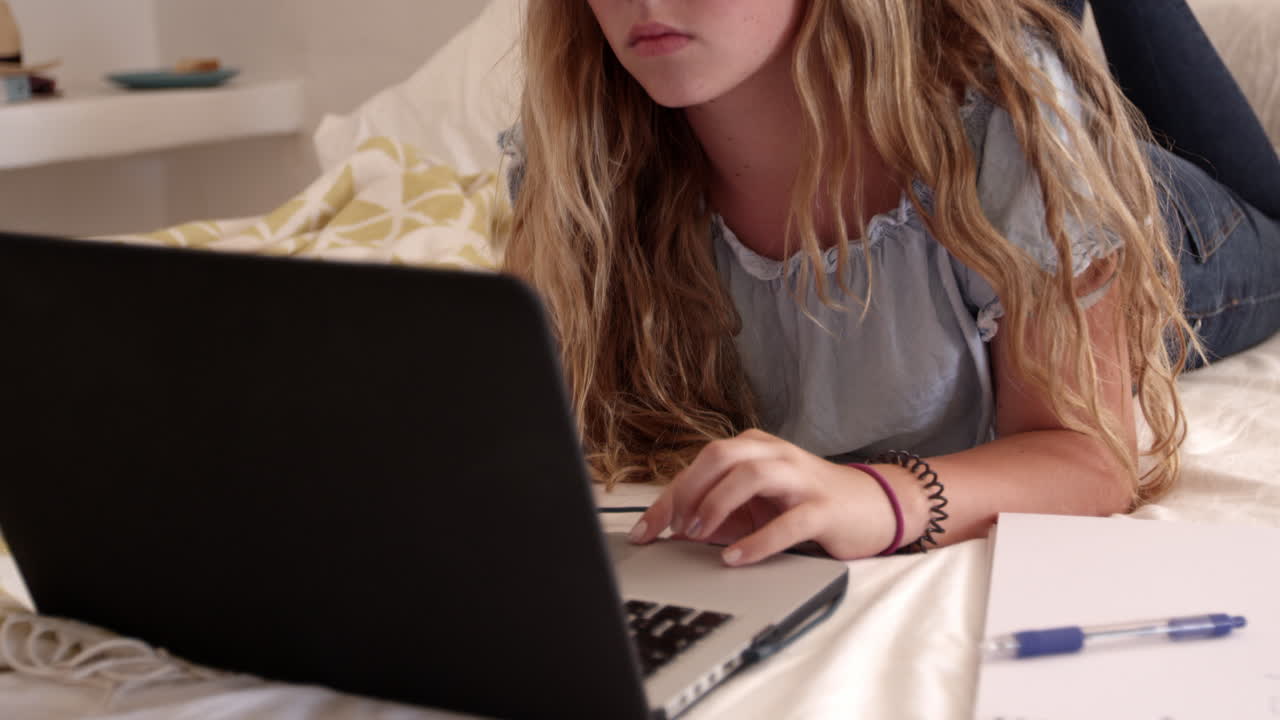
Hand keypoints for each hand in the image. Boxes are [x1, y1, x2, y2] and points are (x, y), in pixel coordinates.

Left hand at [627, 429, 919, 565]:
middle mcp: (774, 454)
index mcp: (753, 449)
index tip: (642, 531)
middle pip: (718, 457)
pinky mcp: (823, 507)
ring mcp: (800, 477)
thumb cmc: (806, 504)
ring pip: (750, 476)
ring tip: (698, 534)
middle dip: (686, 492)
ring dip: (716, 505)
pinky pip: (787, 521)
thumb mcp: (756, 506)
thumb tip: (671, 533)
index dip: (666, 498)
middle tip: (671, 527)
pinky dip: (756, 541)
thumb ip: (718, 514)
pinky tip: (735, 558)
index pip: (699, 465)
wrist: (874, 506)